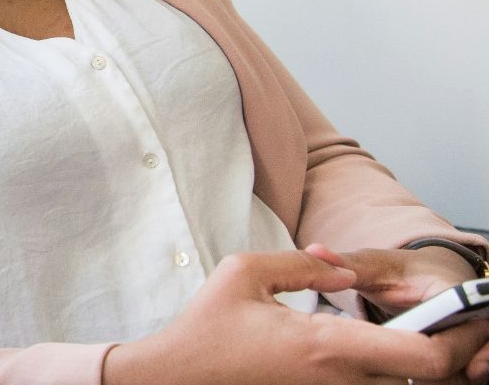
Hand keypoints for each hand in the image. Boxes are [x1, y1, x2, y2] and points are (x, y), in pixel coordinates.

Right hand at [103, 250, 476, 384]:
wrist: (176, 380)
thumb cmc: (206, 329)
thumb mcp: (244, 273)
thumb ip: (303, 264)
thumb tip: (346, 272)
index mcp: (328, 346)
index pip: (427, 357)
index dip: (459, 339)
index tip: (466, 317)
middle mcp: (341, 382)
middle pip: (430, 379)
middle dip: (450, 350)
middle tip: (450, 323)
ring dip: (416, 362)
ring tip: (412, 334)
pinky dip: (387, 372)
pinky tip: (377, 350)